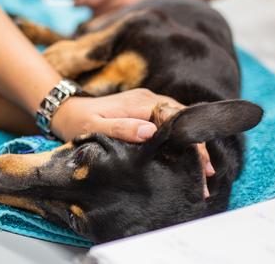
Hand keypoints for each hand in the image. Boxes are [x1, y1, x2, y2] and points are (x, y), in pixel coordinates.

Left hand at [51, 89, 215, 196]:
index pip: (175, 120)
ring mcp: (148, 104)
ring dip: (192, 145)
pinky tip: (187, 158)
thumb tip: (149, 131)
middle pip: (182, 121)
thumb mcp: (96, 128)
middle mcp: (149, 99)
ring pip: (179, 122)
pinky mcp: (146, 111)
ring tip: (204, 172)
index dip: (190, 142)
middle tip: (208, 175)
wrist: (67, 111)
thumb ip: (122, 128)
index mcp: (140, 103)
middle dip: (198, 147)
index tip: (201, 163)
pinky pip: (170, 124)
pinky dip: (181, 141)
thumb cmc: (79, 122)